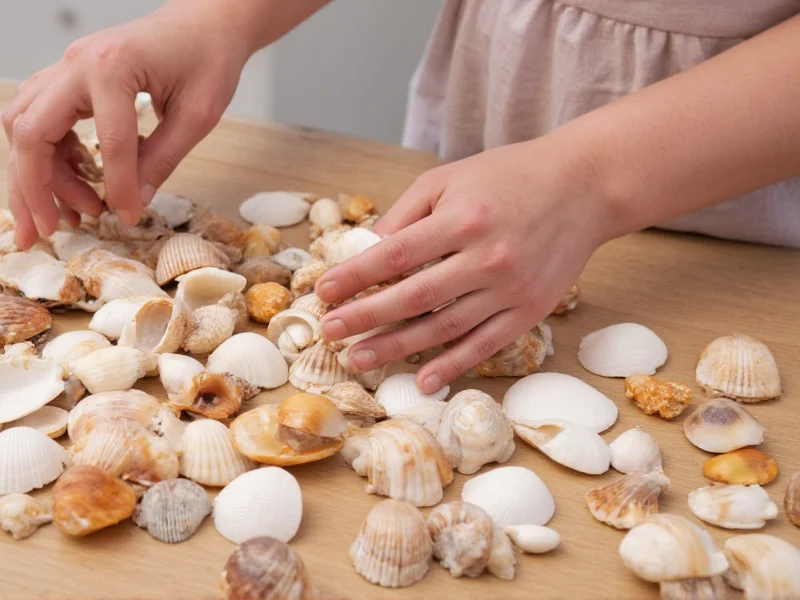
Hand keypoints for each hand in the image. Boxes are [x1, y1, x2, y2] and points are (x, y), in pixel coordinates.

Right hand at [2, 2, 248, 248]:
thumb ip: (163, 158)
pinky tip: (77, 187)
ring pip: (23, 127)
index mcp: (113, 67)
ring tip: (69, 217)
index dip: (118, 187)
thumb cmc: (208, 59)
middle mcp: (77, 63)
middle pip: (30, 131)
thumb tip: (136, 202)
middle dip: (32, 188)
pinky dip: (50, 159)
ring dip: (35, 177)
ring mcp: (67, 69)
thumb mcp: (198, 114)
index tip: (127, 218)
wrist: (204, 24)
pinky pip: (40, 122)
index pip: (108, 140)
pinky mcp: (70, 80)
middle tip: (43, 232)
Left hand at [316, 138, 609, 392]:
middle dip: (364, 317)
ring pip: (443, 328)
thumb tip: (366, 249)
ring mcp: (511, 290)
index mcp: (463, 218)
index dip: (354, 276)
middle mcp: (487, 257)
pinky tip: (422, 381)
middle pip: (412, 297)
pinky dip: (452, 365)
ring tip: (358, 358)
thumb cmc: (509, 177)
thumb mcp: (450, 179)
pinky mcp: (530, 311)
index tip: (322, 291)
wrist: (583, 187)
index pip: (394, 254)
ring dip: (396, 347)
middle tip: (329, 331)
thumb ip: (406, 213)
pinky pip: (485, 345)